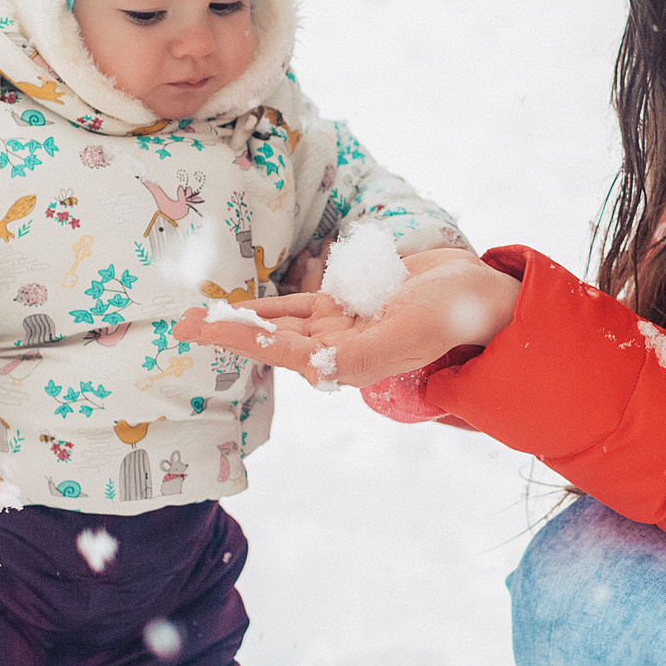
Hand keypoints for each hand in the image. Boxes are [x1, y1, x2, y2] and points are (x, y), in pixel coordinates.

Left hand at [175, 248, 516, 388]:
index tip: (199, 331)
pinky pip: (301, 303)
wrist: (483, 297)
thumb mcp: (411, 332)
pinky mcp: (349, 305)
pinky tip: (243, 302)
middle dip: (228, 331)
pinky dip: (272, 301)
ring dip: (243, 316)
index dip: (238, 339)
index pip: (280, 350)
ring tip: (201, 313)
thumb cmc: (453, 315)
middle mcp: (338, 349)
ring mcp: (341, 326)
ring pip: (280, 320)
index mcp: (348, 364)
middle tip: (182, 323)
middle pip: (271, 338)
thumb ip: (363, 354)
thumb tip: (316, 369)